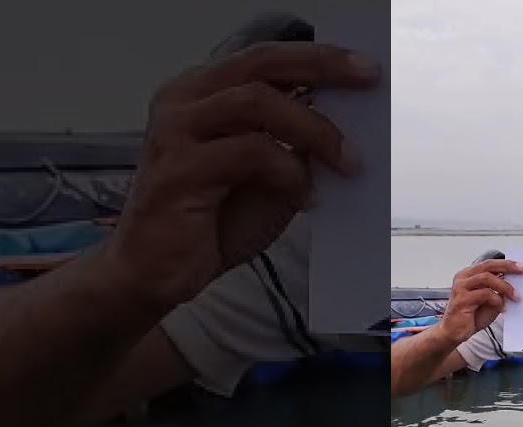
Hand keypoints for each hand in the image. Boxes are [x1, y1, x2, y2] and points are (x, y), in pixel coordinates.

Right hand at [105, 41, 381, 309]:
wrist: (156, 273)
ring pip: (257, 102)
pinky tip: (306, 197)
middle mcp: (183, 101)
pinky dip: (289, 172)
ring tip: (347, 161)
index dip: (316, 57)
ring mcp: (176, 132)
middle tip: (366, 80)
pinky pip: (250, 153)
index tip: (364, 67)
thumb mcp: (267, 177)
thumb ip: (294, 146)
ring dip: (313, 129)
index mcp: (201, 94)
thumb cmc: (209, 223)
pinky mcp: (179, 169)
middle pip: (260, 64)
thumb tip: (343, 127)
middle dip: (321, 67)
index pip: (264, 59)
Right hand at [435, 259, 522, 343]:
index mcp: (469, 275)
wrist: (454, 333)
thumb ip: (498, 291)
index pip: (489, 264)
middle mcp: (463, 278)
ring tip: (515, 296)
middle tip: (522, 271)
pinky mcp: (462, 299)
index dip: (506, 263)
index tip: (521, 266)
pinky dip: (496, 299)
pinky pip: (484, 294)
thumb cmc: (470, 316)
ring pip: (486, 278)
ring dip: (504, 286)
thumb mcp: (489, 301)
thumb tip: (515, 284)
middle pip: (488, 266)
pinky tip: (502, 307)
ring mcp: (461, 287)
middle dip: (507, 266)